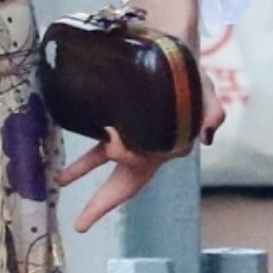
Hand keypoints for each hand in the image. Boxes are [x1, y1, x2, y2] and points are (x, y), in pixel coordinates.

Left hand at [60, 0, 209, 234]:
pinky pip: (98, 143)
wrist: (172, 49)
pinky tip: (67, 150)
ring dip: (83, 171)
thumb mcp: (207, 93)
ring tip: (60, 180)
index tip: (104, 162)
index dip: (120, 172)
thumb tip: (207, 135)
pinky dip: (85, 155)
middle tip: (82, 223)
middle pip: (123, 183)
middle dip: (101, 203)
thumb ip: (212, 113)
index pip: (141, 170)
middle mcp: (148, 147)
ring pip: (106, 162)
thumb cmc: (190, 75)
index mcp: (167, 147)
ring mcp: (132, 136)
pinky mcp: (119, 120)